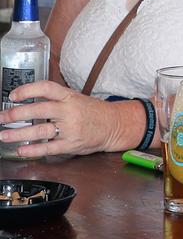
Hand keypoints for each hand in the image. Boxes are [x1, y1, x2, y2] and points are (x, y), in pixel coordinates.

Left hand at [0, 81, 136, 156]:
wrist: (114, 125)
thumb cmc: (93, 112)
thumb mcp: (76, 99)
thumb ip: (55, 100)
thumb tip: (27, 103)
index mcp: (69, 97)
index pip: (46, 88)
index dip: (27, 90)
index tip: (13, 96)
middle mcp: (69, 111)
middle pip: (39, 110)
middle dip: (16, 114)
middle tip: (2, 117)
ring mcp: (71, 129)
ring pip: (40, 131)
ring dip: (19, 134)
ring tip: (4, 135)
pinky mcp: (72, 144)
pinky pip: (49, 148)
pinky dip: (33, 150)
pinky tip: (21, 150)